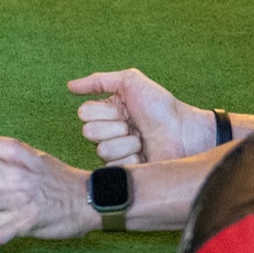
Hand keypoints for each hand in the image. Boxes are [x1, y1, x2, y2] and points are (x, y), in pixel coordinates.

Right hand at [69, 69, 209, 164]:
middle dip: (115, 127)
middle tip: (134, 126)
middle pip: (88, 132)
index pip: (84, 113)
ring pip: (102, 150)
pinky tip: (145, 155)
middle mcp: (107, 132)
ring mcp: (115, 153)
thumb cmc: (160, 106)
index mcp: (106, 112)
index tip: (125, 109)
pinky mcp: (124, 171)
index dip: (105, 111)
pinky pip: (113, 167)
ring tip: (143, 141)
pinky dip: (132, 158)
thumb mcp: (130, 82)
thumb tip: (69, 86)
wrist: (183, 132)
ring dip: (126, 143)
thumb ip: (99, 81)